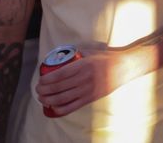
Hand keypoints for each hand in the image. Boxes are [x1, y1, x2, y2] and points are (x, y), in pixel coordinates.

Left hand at [35, 44, 155, 116]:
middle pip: (58, 88)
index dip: (46, 79)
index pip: (60, 75)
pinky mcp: (90, 98)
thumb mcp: (92, 52)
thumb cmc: (108, 59)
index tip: (40, 80)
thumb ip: (78, 54)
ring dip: (48, 99)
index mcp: (84, 65)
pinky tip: (53, 107)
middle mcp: (84, 79)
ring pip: (62, 98)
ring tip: (42, 98)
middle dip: (43, 90)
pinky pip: (72, 107)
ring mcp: (87, 90)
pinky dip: (60, 109)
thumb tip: (62, 56)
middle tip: (37, 89)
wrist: (125, 68)